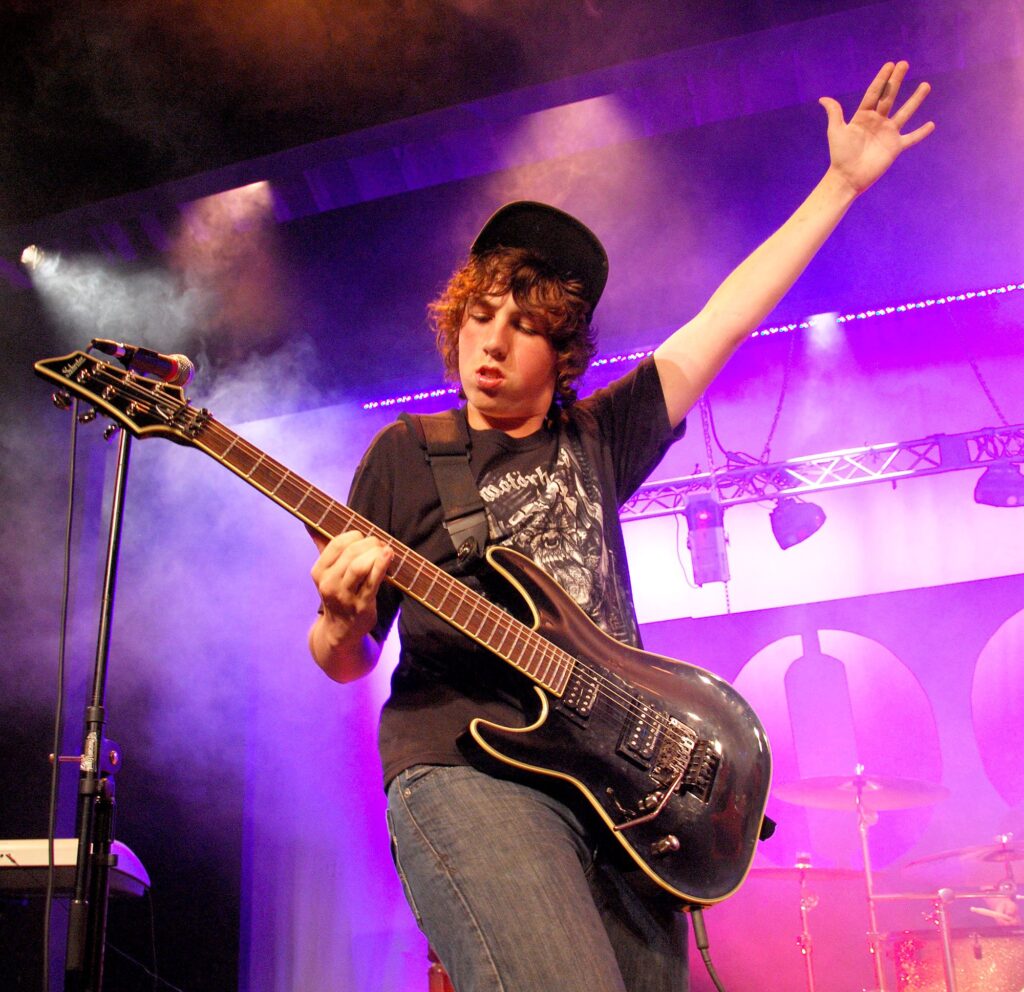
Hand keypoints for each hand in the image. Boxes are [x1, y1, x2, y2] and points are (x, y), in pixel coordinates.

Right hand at [309, 528, 392, 641]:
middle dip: (370, 543)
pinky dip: (382, 564)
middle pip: (351, 552)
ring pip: (360, 565)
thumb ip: (321, 546)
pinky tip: (389, 555)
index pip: (336, 544)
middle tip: (379, 544)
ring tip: (385, 550)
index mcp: (318, 572)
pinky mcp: (362, 606)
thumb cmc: (338, 594)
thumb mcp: (326, 572)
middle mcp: (328, 584)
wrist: (340, 632)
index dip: (354, 536)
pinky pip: (373, 581)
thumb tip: (309, 522)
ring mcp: (345, 596)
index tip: (364, 539)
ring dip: (376, 552)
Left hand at [819, 61, 933, 195]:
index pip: (874, 93)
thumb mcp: (836, 131)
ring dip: (915, 99)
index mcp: (863, 116)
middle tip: (904, 64)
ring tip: (925, 85)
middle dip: (896, 80)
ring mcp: (888, 133)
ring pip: (905, 113)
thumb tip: (823, 98)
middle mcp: (877, 122)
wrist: (847, 177)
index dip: (882, 79)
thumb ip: (834, 113)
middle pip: (889, 97)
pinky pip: (911, 138)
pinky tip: (931, 125)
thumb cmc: (840, 155)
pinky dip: (921, 133)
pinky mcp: (895, 147)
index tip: (890, 65)